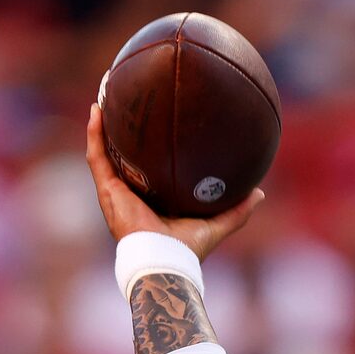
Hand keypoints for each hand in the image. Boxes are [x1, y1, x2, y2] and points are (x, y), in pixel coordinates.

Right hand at [84, 105, 265, 256]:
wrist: (165, 261)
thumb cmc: (187, 250)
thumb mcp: (216, 224)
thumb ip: (237, 210)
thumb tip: (260, 193)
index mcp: (151, 199)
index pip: (146, 167)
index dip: (146, 147)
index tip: (154, 121)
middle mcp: (130, 193)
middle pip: (122, 154)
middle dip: (121, 127)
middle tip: (126, 98)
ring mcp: (115, 192)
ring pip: (103, 150)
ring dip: (101, 123)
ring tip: (105, 92)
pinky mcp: (107, 192)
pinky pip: (96, 157)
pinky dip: (94, 133)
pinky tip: (97, 109)